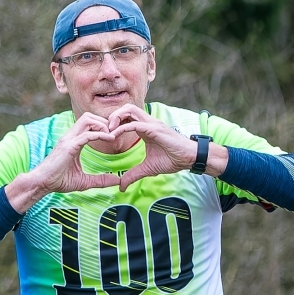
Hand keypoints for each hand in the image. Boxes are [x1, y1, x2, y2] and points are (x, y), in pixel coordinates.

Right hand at [5, 114, 121, 212]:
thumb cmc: (58, 181)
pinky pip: (87, 134)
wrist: (41, 184)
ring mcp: (68, 140)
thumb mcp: (84, 181)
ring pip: (87, 119)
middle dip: (104, 122)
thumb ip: (100, 180)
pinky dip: (100, 134)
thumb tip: (117, 181)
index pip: (88, 124)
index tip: (114, 136)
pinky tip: (110, 139)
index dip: (102, 126)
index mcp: (73, 141)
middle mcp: (70, 137)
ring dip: (102, 125)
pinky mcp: (69, 146)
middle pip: (89, 117)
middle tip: (114, 134)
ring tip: (111, 135)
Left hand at [105, 106, 226, 190]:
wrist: (189, 158)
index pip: (126, 116)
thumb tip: (121, 186)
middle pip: (126, 108)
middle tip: (104, 131)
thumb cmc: (172, 160)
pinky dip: (122, 128)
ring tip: (108, 131)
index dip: (114, 123)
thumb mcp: (147, 169)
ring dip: (116, 118)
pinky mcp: (155, 129)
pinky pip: (135, 124)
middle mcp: (148, 122)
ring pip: (129, 110)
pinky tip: (114, 136)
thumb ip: (133, 175)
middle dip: (112, 116)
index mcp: (145, 128)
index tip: (104, 135)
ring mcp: (151, 123)